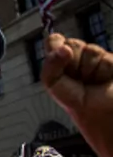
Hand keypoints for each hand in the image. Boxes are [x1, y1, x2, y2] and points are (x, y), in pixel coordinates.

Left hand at [41, 34, 112, 156]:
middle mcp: (79, 55)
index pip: (55, 40)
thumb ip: (51, 64)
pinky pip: (107, 59)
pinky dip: (104, 72)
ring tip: (92, 82)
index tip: (60, 58)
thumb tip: (64, 48)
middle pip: (73, 43)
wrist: (102, 116)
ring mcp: (98, 57)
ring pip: (91, 50)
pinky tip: (104, 82)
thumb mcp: (53, 84)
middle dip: (73, 63)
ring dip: (89, 70)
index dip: (56, 45)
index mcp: (62, 58)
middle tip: (78, 79)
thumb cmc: (77, 102)